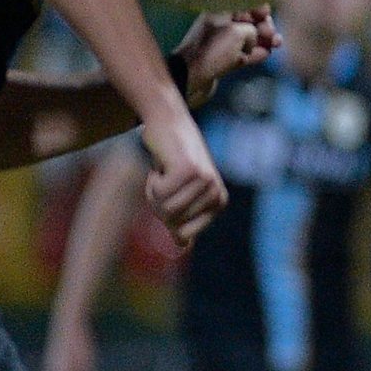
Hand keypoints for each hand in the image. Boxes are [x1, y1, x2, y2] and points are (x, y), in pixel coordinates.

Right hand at [139, 109, 225, 247]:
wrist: (170, 124)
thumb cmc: (173, 161)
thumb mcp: (180, 194)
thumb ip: (182, 219)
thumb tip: (183, 246)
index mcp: (218, 203)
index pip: (184, 234)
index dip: (168, 219)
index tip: (173, 196)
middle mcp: (217, 194)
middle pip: (171, 220)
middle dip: (158, 202)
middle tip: (166, 179)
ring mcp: (205, 182)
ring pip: (164, 208)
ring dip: (154, 191)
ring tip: (165, 172)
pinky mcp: (189, 171)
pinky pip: (160, 193)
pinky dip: (152, 180)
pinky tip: (163, 164)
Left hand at [175, 9, 278, 104]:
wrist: (190, 78)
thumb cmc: (213, 50)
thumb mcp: (239, 32)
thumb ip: (254, 29)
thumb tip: (256, 38)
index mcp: (220, 12)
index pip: (244, 3)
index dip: (259, 7)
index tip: (267, 15)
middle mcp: (221, 24)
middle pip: (250, 21)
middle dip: (264, 26)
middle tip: (271, 35)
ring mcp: (222, 42)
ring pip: (250, 38)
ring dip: (264, 40)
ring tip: (276, 44)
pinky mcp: (224, 59)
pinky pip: (244, 52)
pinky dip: (255, 53)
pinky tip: (266, 54)